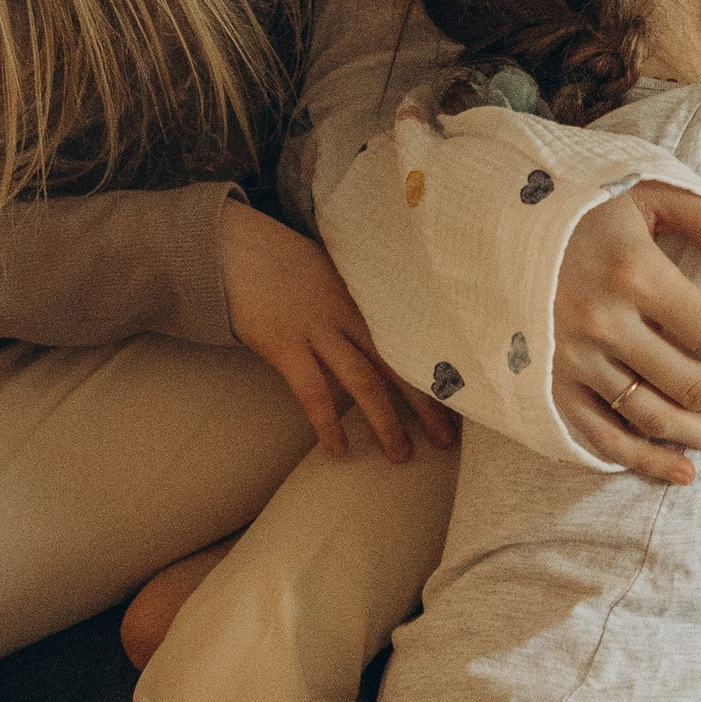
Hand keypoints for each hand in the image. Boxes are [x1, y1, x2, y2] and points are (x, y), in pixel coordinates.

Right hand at [218, 201, 444, 462]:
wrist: (235, 246)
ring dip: (385, 422)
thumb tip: (392, 321)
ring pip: (364, 382)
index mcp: (368, 298)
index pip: (415, 339)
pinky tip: (338, 449)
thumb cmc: (286, 260)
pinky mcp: (284, 345)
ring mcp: (318, 330)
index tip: (464, 399)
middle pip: (400, 364)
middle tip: (448, 440)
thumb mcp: (337, 271)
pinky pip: (313, 392)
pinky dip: (327, 422)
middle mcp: (351, 315)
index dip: (439, 371)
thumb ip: (363, 297)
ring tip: (400, 456)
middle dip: (428, 406)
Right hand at [550, 179, 700, 484]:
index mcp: (634, 273)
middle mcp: (602, 324)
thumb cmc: (580, 203)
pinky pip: (601, 435)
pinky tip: (686, 471)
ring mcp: (571, 360)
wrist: (484, 220)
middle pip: (694, 384)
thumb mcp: (645, 189)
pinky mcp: (546, 384)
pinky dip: (644, 461)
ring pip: (655, 417)